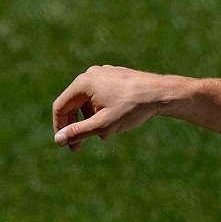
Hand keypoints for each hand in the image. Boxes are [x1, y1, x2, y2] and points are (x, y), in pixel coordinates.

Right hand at [52, 65, 181, 150]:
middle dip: (77, 126)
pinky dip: (102, 112)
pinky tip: (114, 124)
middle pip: (74, 104)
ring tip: (105, 135)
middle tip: (79, 147)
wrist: (162, 93)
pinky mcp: (116, 77)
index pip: (61, 107)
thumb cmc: (132, 107)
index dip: (60, 128)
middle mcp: (91, 74)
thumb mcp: (103, 124)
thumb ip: (78, 132)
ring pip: (88, 102)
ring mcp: (104, 74)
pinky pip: (101, 96)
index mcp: (83, 83)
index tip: (65, 145)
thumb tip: (58, 139)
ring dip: (92, 121)